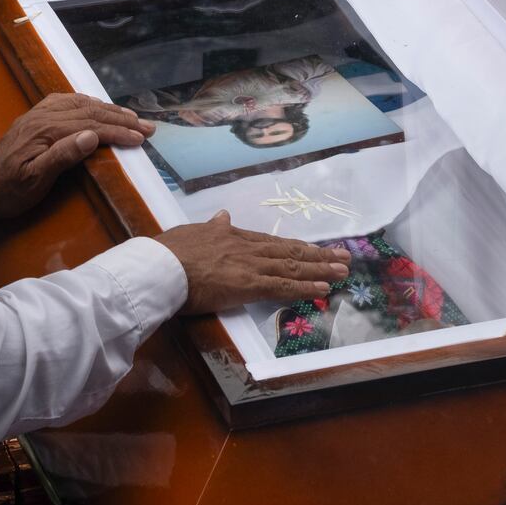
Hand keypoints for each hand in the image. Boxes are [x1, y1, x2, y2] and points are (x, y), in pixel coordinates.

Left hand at [0, 93, 151, 218]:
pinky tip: (97, 105)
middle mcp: (44, 116)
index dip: (118, 132)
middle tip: (147, 126)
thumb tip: (91, 136)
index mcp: (46, 131)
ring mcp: (38, 114)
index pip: (91, 126)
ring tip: (131, 116)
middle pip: (90, 112)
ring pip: (80, 104)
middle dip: (121, 119)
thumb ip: (62, 156)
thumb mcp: (36, 180)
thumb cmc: (11, 190)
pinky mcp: (35, 117)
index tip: (140, 139)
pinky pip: (65, 101)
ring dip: (108, 109)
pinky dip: (87, 102)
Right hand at [158, 211, 351, 313]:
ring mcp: (251, 266)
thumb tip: (223, 215)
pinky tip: (322, 288)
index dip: (297, 247)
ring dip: (320, 269)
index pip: (273, 243)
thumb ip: (213, 227)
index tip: (316, 249)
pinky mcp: (249, 285)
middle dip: (319, 255)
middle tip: (343, 257)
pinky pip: (283, 286)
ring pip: (293, 266)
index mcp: (235, 237)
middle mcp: (249, 248)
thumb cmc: (171, 252)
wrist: (162, 266)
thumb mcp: (195, 232)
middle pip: (291, 251)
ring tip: (343, 270)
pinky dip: (304, 287)